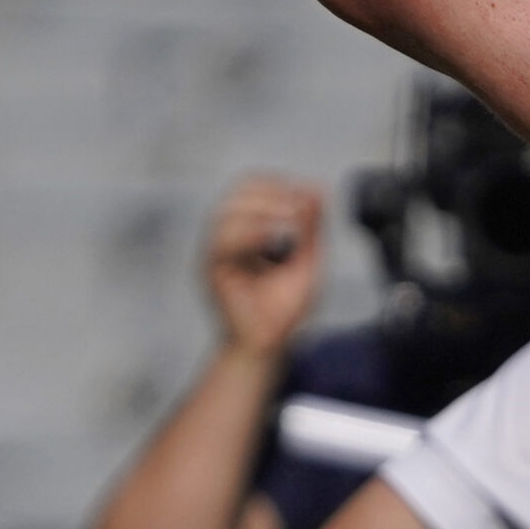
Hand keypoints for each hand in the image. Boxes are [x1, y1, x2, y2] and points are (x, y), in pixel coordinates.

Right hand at [202, 175, 325, 359]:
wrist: (269, 344)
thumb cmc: (283, 308)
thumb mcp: (308, 259)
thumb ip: (311, 226)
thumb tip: (317, 188)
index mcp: (248, 230)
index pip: (253, 187)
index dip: (279, 184)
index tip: (307, 195)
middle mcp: (228, 237)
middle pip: (238, 193)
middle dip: (273, 194)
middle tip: (300, 209)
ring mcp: (218, 252)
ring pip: (228, 213)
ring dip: (264, 211)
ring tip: (291, 224)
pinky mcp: (213, 270)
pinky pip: (223, 242)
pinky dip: (252, 234)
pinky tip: (276, 239)